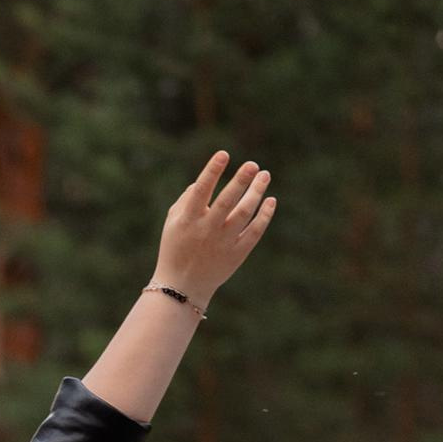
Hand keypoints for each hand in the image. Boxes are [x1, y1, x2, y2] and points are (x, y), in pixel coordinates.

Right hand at [151, 152, 276, 306]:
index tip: (224, 154)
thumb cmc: (175, 248)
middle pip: (228, 200)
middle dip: (241, 180)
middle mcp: (207, 230)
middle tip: (253, 164)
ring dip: (256, 193)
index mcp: (188, 220)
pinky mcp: (237, 254)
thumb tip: (203, 180)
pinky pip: (254, 232)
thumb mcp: (173, 223)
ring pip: (244, 213)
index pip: (201, 190)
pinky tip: (270, 200)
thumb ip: (186, 199)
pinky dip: (264, 215)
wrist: (181, 287)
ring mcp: (223, 243)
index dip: (212, 171)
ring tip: (264, 175)